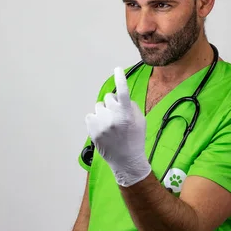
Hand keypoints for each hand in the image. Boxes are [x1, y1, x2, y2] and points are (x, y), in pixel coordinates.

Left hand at [85, 67, 150, 186]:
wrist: (126, 161)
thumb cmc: (135, 139)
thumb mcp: (140, 121)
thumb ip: (131, 106)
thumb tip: (119, 97)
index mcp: (127, 114)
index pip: (123, 91)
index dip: (120, 78)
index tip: (117, 69)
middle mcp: (113, 117)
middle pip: (109, 97)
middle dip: (113, 103)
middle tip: (118, 116)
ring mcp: (101, 123)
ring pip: (99, 106)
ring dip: (104, 111)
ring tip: (110, 125)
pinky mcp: (92, 130)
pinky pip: (90, 115)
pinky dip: (95, 119)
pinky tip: (102, 128)